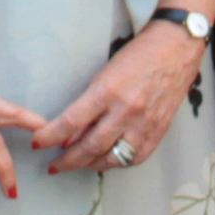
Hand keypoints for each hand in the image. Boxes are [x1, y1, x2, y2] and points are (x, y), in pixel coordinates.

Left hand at [37, 27, 202, 172]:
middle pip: (89, 147)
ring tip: (77, 165)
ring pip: (111, 158)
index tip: (38, 143)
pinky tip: (106, 161)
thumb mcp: (104, 73)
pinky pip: (134, 158)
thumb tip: (70, 133)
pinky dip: (117, 163)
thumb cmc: (137, 55)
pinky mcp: (158, 131)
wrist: (176, 48)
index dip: (50, 137)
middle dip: (67, 160)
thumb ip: (88, 104)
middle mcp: (125, 111)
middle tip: (54, 165)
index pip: (71, 122)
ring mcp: (144, 124)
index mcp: (107, 91)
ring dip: (90, 165)